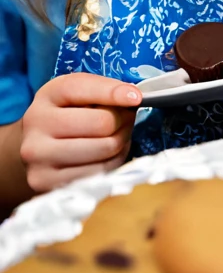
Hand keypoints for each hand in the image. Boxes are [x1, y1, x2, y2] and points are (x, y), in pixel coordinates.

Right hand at [20, 74, 141, 193]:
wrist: (35, 148)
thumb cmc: (65, 114)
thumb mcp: (78, 93)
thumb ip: (103, 89)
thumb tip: (134, 98)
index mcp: (47, 95)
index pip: (84, 89)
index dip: (115, 93)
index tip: (137, 98)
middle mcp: (37, 126)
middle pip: (103, 123)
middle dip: (124, 120)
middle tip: (127, 118)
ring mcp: (39, 158)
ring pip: (105, 150)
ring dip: (122, 141)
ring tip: (118, 135)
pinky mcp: (47, 184)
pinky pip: (100, 173)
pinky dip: (113, 161)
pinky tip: (108, 154)